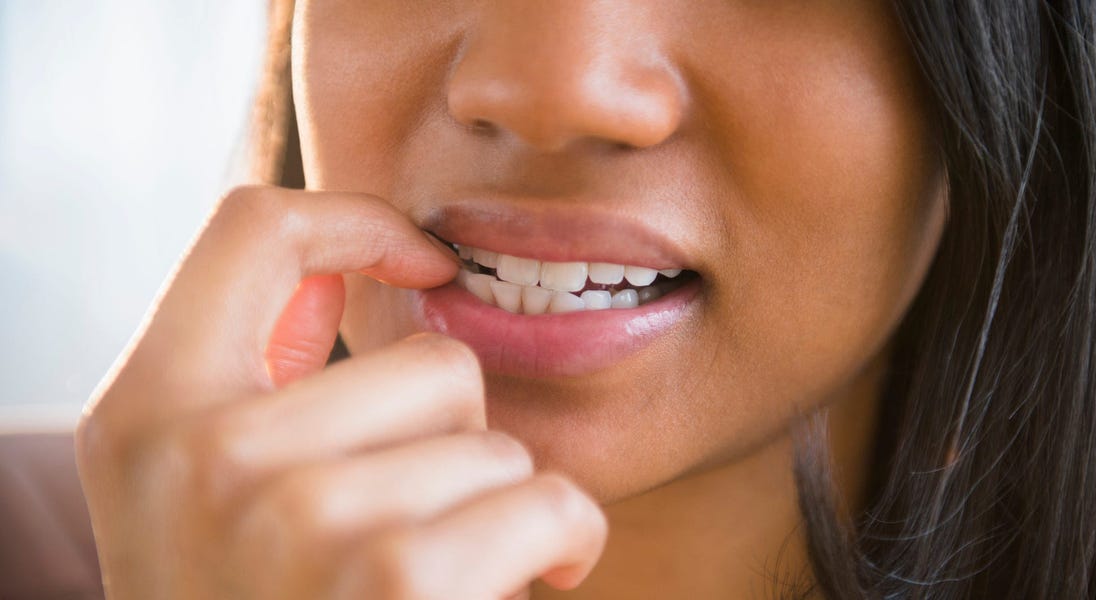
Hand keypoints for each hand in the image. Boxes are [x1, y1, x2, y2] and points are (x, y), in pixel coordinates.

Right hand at [75, 185, 607, 598]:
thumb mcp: (204, 505)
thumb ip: (259, 387)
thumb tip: (367, 275)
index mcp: (146, 415)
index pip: (253, 228)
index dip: (359, 221)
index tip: (425, 262)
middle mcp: (203, 455)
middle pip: (430, 362)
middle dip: (457, 448)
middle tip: (409, 534)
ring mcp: (292, 518)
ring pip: (493, 442)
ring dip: (500, 511)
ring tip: (440, 584)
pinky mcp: (392, 581)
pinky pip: (543, 501)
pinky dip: (563, 545)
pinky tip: (521, 588)